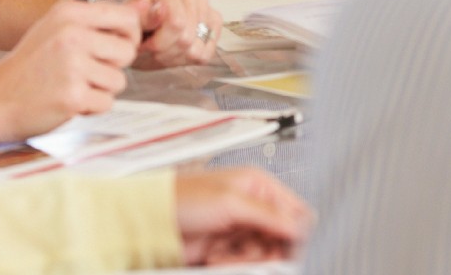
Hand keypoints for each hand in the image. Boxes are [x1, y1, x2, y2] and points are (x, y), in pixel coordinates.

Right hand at [0, 0, 140, 140]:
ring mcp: (71, 65)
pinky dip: (91, 107)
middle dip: (113, 66)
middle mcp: (72, 35)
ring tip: (73, 85)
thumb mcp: (61, 29)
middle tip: (85, 71)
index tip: (110, 48)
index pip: (127, 19)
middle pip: (128, 51)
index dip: (127, 37)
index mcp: (70, 13)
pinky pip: (106, 103)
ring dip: (101, 89)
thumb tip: (147, 6)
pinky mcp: (72, 96)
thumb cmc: (30, 65)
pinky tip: (68, 101)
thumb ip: (104, 20)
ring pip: (119, 80)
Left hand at [127, 0, 224, 67]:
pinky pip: (205, 52)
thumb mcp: (128, 25)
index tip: (143, 45)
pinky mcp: (214, 19)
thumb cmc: (132, 28)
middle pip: (186, 37)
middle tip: (150, 49)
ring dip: (175, 56)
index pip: (176, 22)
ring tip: (160, 49)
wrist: (138, 34)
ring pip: (196, 48)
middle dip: (166, 51)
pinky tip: (174, 50)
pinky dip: (188, 59)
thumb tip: (161, 9)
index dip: (158, 43)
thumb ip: (142, 17)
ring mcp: (204, 1)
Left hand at [173, 168, 311, 264]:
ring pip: (264, 254)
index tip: (291, 246)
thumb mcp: (231, 202)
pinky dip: (234, 264)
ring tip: (225, 254)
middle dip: (269, 249)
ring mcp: (240, 230)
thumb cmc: (182, 198)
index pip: (295, 211)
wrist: (150, 222)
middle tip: (252, 253)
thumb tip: (299, 227)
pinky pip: (246, 264)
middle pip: (282, 238)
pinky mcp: (227, 250)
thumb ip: (268, 214)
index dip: (297, 231)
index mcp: (258, 186)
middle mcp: (253, 208)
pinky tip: (216, 256)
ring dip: (248, 258)